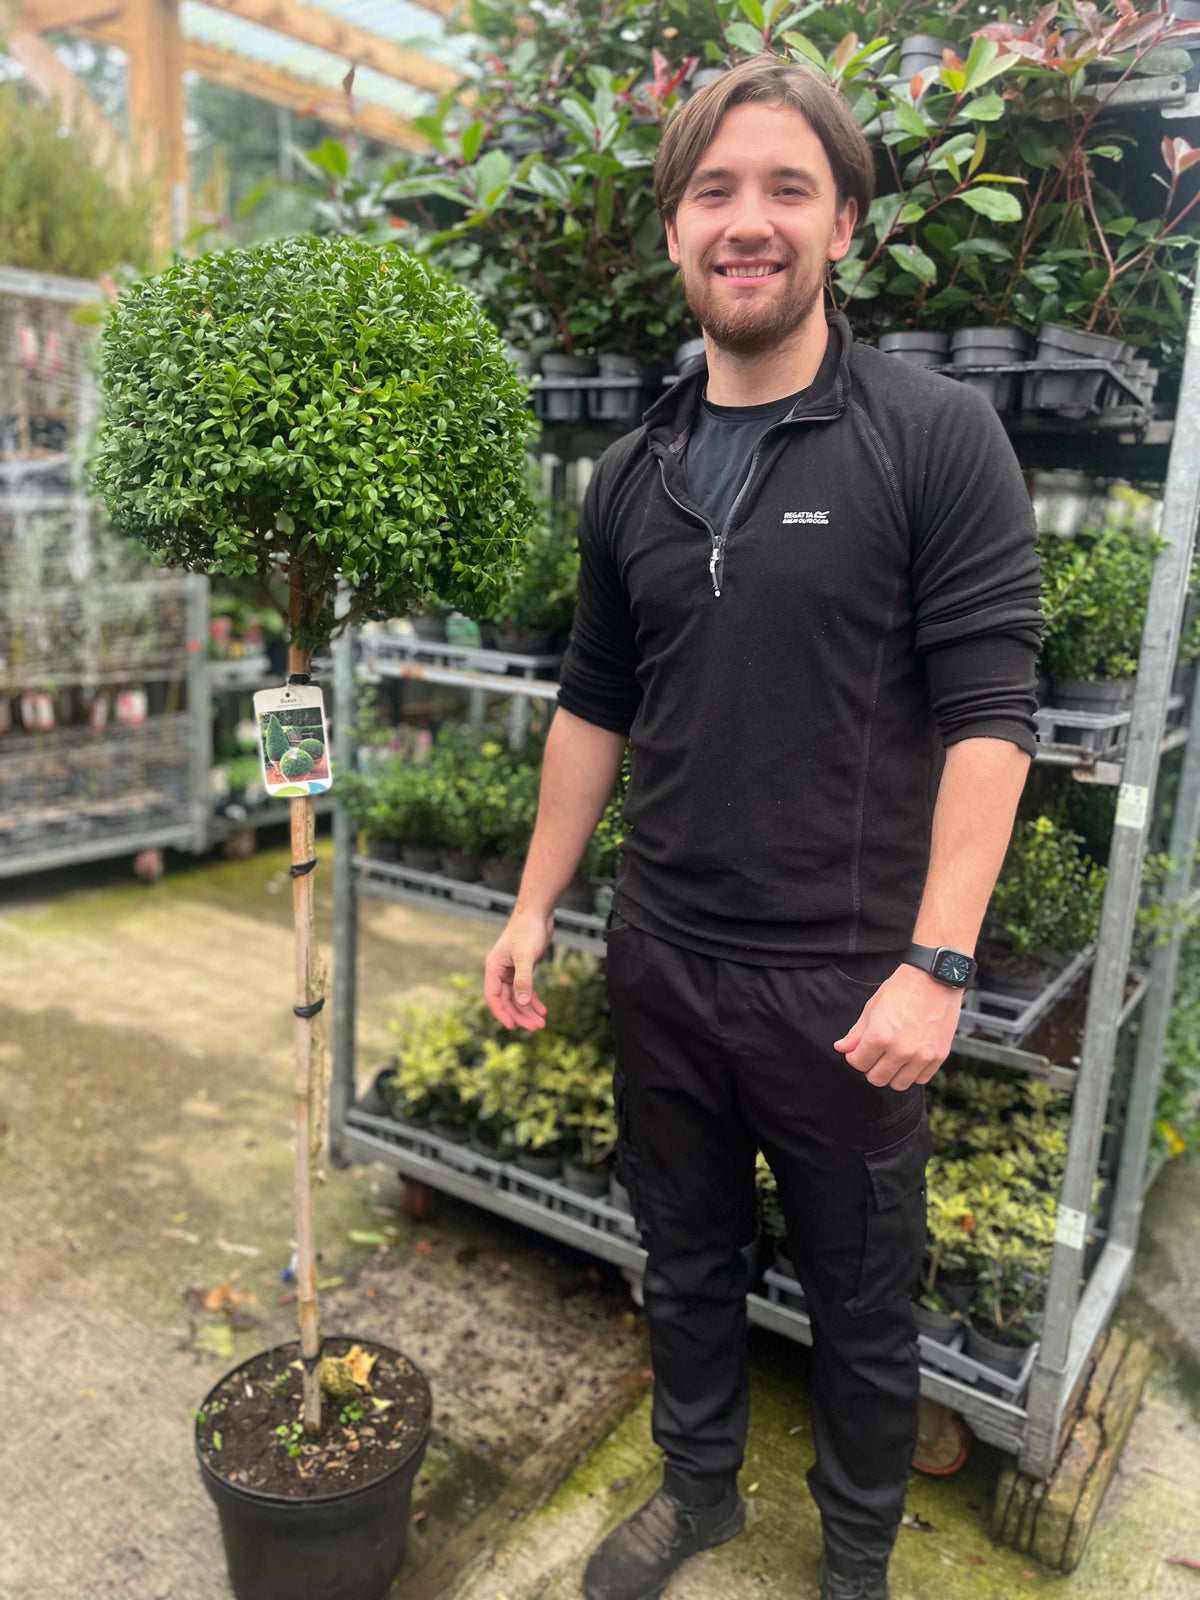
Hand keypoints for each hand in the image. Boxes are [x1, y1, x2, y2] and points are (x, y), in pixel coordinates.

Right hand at [484, 906, 553, 1030]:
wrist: (537, 913)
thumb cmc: (527, 931)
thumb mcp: (525, 957)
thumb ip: (523, 980)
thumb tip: (522, 1003)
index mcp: (494, 968)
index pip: (493, 997)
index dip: (501, 1013)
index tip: (512, 1027)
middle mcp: (501, 971)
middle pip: (507, 1000)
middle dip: (521, 1015)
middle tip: (535, 1028)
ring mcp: (512, 970)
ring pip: (518, 997)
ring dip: (528, 1010)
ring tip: (541, 1023)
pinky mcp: (524, 968)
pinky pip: (526, 989)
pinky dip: (534, 1000)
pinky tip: (542, 1009)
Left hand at [833, 964, 962, 1090]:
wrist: (936, 978)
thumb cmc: (903, 989)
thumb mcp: (873, 1007)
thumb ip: (856, 1033)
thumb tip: (841, 1048)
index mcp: (879, 1036)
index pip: (858, 1064)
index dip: (855, 1057)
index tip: (858, 1051)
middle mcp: (901, 1050)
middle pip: (877, 1079)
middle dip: (871, 1068)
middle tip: (875, 1055)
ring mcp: (921, 1055)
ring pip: (899, 1084)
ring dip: (892, 1074)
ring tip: (892, 1059)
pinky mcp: (938, 1056)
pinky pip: (921, 1079)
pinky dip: (913, 1073)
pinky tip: (909, 1059)